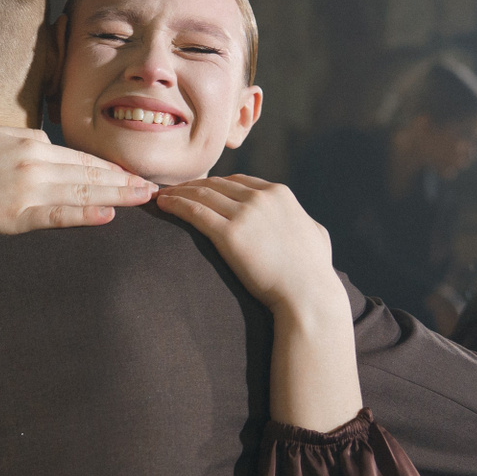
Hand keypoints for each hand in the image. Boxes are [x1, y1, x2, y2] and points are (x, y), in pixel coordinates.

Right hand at [0, 128, 156, 233]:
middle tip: (154, 188)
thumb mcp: (0, 137)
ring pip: (81, 191)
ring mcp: (27, 189)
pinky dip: (84, 214)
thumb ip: (30, 142)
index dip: (111, 167)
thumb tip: (55, 147)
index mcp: (32, 143)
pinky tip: (107, 215)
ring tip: (143, 198)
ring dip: (117, 195)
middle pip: (89, 172)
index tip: (134, 174)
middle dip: (125, 180)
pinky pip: (57, 214)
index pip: (81, 157)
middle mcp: (34, 162)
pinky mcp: (16, 215)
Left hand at [155, 176, 340, 318]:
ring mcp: (245, 214)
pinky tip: (162, 205)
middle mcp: (261, 197)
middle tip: (171, 190)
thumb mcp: (315, 234)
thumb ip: (302, 220)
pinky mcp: (230, 234)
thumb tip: (302, 221)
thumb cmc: (314, 271)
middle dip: (191, 185)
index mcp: (279, 194)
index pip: (237, 181)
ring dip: (178, 192)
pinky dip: (175, 205)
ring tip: (161, 197)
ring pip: (202, 194)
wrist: (308, 294)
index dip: (213, 184)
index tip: (198, 189)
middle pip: (215, 184)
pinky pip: (195, 212)